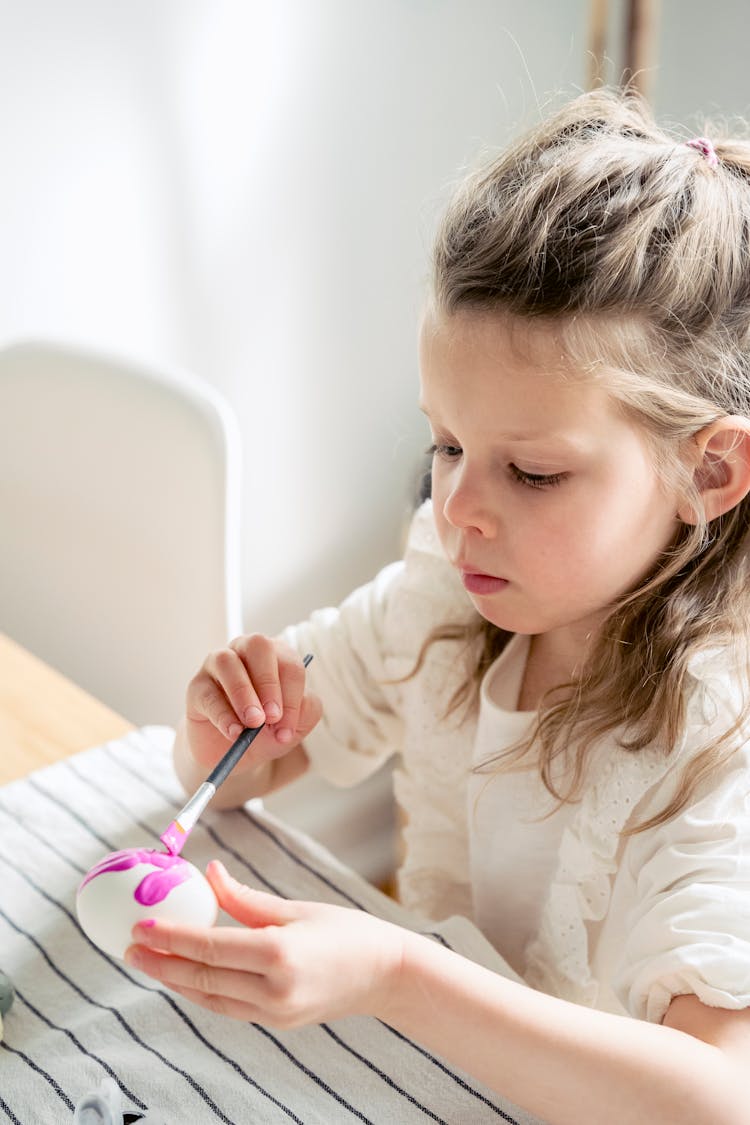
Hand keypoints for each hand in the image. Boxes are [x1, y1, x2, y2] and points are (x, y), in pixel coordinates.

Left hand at [124, 862, 404, 1026]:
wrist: (387, 975)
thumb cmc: (348, 933)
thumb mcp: (297, 908)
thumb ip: (246, 898)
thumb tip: (211, 874)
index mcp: (279, 954)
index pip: (210, 947)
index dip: (171, 938)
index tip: (141, 927)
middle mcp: (273, 989)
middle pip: (202, 977)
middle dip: (162, 963)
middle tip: (130, 948)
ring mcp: (275, 1012)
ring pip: (209, 998)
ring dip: (175, 980)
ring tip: (148, 962)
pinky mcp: (276, 1022)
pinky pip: (227, 1007)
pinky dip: (201, 992)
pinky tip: (184, 977)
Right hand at [185, 635, 321, 773]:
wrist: (234, 752)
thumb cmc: (267, 730)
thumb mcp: (293, 725)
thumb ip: (304, 712)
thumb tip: (290, 711)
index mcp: (276, 656)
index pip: (290, 664)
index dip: (292, 697)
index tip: (287, 728)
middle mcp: (246, 651)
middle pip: (258, 645)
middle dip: (268, 682)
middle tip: (272, 716)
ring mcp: (217, 664)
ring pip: (228, 662)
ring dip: (243, 693)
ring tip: (253, 724)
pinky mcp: (197, 686)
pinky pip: (208, 693)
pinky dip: (222, 715)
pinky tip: (234, 732)